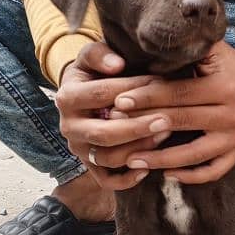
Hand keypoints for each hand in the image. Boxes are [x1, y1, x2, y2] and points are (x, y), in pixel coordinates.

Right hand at [56, 42, 171, 189]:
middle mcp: (68, 127)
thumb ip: (100, 54)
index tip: (160, 84)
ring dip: (138, 149)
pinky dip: (126, 179)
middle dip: (138, 127)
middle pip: (103, 133)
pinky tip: (148, 168)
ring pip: (107, 158)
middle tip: (167, 119)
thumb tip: (117, 64)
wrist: (84, 95)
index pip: (101, 94)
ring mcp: (78, 149)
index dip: (132, 89)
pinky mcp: (89, 165)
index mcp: (67, 97)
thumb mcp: (92, 56)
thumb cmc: (95, 72)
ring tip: (164, 135)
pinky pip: (106, 180)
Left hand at [112, 42, 234, 183]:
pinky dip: (191, 176)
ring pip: (195, 154)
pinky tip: (166, 173)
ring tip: (131, 160)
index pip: (178, 93)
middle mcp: (234, 113)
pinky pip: (213, 170)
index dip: (147, 97)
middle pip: (182, 122)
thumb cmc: (221, 60)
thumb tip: (145, 53)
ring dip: (161, 159)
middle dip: (145, 126)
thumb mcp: (208, 48)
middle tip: (115, 131)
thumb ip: (182, 51)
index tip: (119, 102)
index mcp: (225, 86)